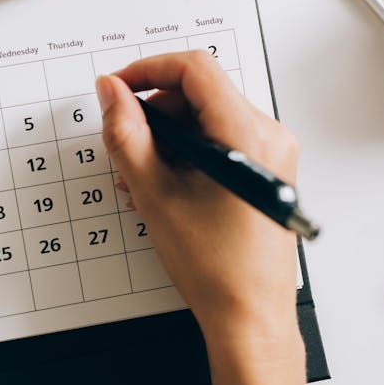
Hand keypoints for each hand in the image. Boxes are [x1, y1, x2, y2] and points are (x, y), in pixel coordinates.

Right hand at [95, 51, 305, 384]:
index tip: (118, 88)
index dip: (148, 69)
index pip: (195, 68)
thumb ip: (127, 135)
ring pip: (207, 116)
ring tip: (142, 177)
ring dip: (167, 136)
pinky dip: (187, 152)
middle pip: (200, 92)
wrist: (249, 316)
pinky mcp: (265, 169)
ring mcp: (271, 153)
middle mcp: (269, 136)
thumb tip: (112, 93)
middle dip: (155, 112)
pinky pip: (220, 139)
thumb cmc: (217, 268)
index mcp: (248, 135)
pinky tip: (164, 186)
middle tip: (125, 145)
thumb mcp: (155, 195)